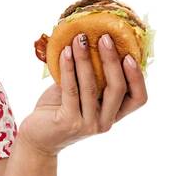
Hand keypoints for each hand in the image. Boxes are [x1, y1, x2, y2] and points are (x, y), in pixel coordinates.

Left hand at [18, 31, 148, 157]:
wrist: (37, 137)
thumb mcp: (80, 92)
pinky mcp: (68, 122)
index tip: (129, 55)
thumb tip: (92, 39)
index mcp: (114, 114)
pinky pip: (71, 89)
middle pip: (118, 89)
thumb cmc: (59, 110)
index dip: (138, 77)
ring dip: (85, 59)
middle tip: (104, 37)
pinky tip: (64, 52)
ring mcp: (87, 124)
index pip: (138, 98)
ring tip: (79, 39)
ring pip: (92, 86)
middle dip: (111, 60)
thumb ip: (92, 75)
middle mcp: (105, 122)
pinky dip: (68, 68)